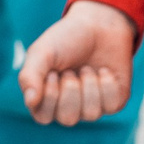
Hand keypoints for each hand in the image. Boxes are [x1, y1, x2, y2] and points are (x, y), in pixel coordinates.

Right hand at [19, 1, 140, 125]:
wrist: (99, 25)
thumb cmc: (65, 39)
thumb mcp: (42, 52)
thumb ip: (30, 76)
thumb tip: (30, 101)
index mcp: (46, 97)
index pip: (43, 117)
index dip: (49, 96)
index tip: (52, 72)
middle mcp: (68, 106)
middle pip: (67, 119)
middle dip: (70, 91)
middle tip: (71, 70)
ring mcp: (91, 106)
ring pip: (91, 114)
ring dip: (89, 85)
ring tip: (86, 68)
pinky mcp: (113, 102)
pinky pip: (111, 105)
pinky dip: (107, 84)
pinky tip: (103, 71)